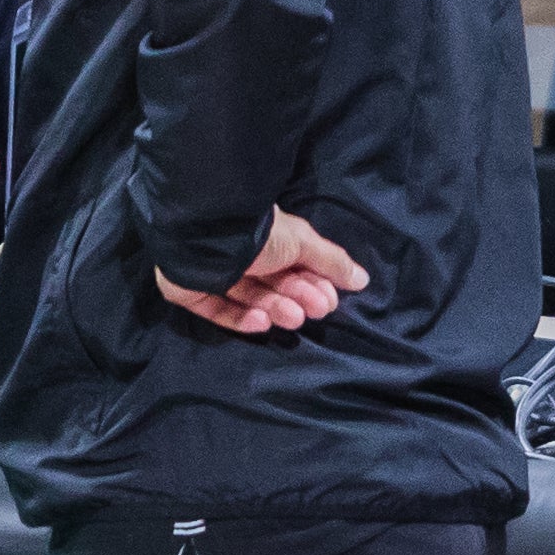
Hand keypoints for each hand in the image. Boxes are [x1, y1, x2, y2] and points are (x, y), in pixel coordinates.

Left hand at [157, 210, 368, 336]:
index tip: (330, 300)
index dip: (313, 283)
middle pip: (274, 283)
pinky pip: (219, 310)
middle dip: (297, 297)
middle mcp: (241, 254)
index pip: (293, 264)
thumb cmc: (258, 234)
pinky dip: (241, 319)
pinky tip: (261, 322)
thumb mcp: (302, 242)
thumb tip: (362, 280)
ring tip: (293, 317)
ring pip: (250, 297)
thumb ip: (331, 261)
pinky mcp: (192, 291)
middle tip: (315, 310)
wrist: (205, 233)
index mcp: (266, 238)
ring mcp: (214, 273)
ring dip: (276, 308)